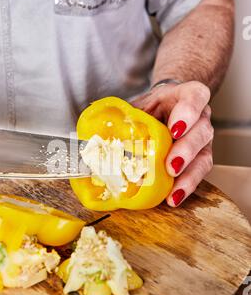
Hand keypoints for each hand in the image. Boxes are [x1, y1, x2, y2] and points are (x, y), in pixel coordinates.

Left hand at [132, 81, 213, 206]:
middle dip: (186, 150)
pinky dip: (185, 187)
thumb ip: (124, 117)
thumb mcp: (141, 104)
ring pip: (203, 157)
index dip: (188, 113)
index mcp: (187, 97)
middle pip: (201, 132)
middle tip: (171, 165)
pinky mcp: (200, 159)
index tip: (174, 129)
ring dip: (189, 176)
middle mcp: (200, 118)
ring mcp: (202, 140)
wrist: (168, 107)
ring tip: (174, 191)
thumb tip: (89, 138)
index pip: (195, 97)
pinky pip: (198, 174)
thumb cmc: (155, 107)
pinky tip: (173, 197)